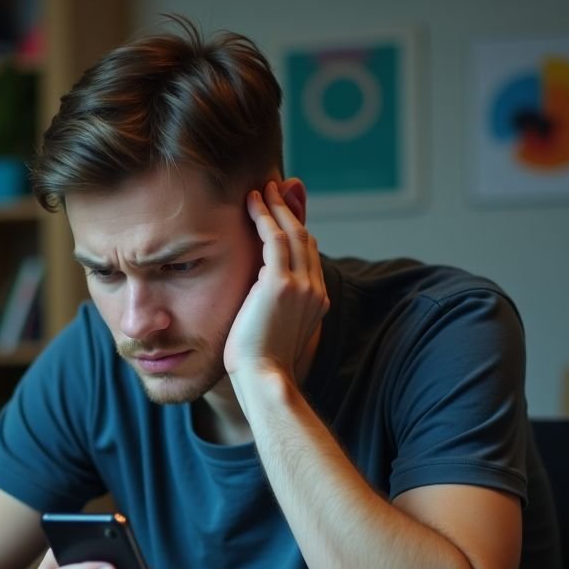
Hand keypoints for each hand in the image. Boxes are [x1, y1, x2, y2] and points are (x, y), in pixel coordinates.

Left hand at [224, 181, 328, 390]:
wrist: (264, 379)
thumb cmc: (260, 365)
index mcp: (316, 301)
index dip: (297, 230)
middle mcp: (314, 289)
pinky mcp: (280, 283)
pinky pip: (274, 238)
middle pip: (305, 238)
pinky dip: (264, 216)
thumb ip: (271, 308)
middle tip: (275, 189)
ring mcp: (301, 285)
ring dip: (277, 207)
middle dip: (290, 210)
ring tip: (262, 189)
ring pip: (292, 233)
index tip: (282, 215)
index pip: (309, 255)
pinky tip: (252, 203)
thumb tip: (260, 301)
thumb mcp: (271, 331)